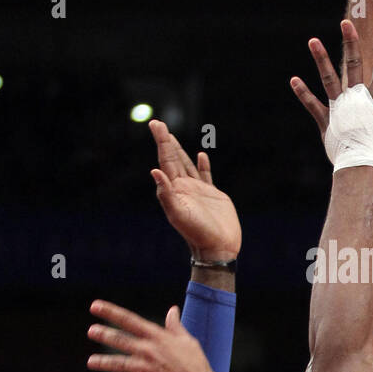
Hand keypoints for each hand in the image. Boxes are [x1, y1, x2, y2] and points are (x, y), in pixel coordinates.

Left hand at [87, 300, 214, 371]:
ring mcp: (142, 367)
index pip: (129, 320)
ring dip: (101, 362)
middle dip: (103, 334)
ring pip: (115, 363)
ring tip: (91, 361)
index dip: (110, 312)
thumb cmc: (196, 364)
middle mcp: (146, 350)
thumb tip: (173, 310)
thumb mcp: (187, 341)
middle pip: (119, 340)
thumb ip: (175, 326)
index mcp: (157, 337)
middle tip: (91, 331)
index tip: (95, 306)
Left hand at [148, 120, 240, 261]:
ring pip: (187, 165)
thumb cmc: (197, 232)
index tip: (156, 125)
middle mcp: (184, 187)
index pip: (166, 160)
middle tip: (158, 124)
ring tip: (171, 137)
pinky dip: (202, 165)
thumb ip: (166, 193)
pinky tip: (201, 155)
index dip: (161, 142)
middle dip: (166, 141)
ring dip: (179, 151)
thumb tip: (154, 172)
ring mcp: (198, 191)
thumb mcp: (179, 214)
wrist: (218, 247)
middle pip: (173, 159)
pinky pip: (205, 176)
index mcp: (174, 189)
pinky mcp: (212, 195)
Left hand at [290, 19, 372, 159]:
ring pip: (329, 78)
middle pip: (353, 64)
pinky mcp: (326, 120)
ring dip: (320, 59)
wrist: (363, 163)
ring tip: (312, 41)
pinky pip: (312, 104)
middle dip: (350, 41)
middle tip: (345, 22)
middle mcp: (355, 96)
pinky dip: (303, 93)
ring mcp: (339, 107)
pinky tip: (293, 79)